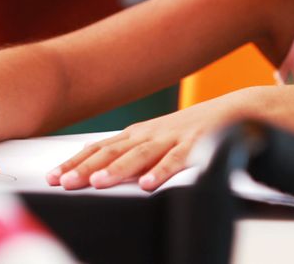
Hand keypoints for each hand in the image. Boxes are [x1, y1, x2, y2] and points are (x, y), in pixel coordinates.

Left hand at [45, 95, 244, 191]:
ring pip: (140, 155)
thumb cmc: (194, 130)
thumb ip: (129, 154)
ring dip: (117, 169)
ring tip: (97, 182)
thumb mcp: (157, 140)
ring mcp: (173, 138)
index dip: (75, 162)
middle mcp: (151, 134)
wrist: (240, 109)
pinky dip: (162, 171)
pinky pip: (178, 160)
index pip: (99, 149)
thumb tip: (95, 164)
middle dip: (85, 168)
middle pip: (112, 152)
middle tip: (63, 181)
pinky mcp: (198, 145)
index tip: (53, 177)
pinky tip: (148, 184)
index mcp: (138, 134)